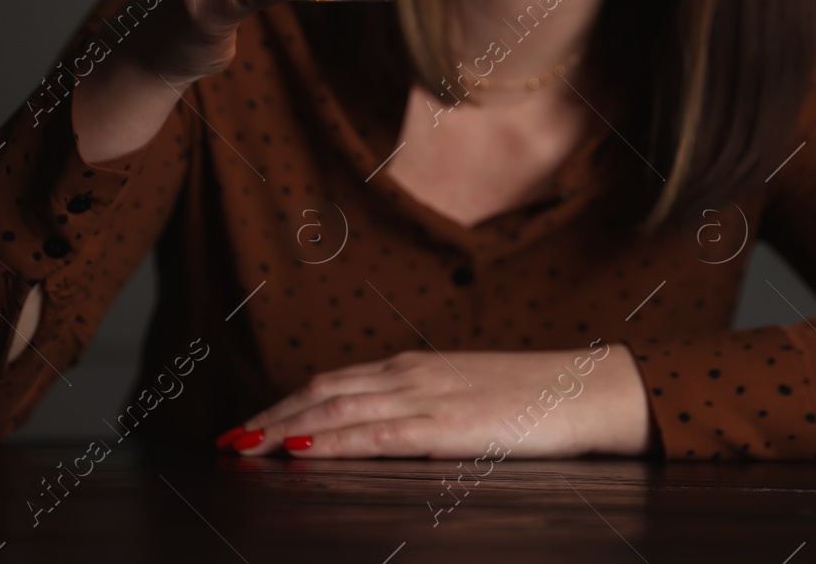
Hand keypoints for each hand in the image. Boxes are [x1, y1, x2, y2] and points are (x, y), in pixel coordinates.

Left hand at [214, 343, 655, 458]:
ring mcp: (426, 398)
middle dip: (270, 414)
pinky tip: (299, 449)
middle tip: (228, 439)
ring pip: (338, 408)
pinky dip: (330, 440)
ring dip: (284, 426)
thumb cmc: (536, 399)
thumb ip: (430, 408)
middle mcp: (412, 375)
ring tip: (244, 445)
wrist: (588, 391)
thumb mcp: (471, 397)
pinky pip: (373, 434)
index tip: (252, 421)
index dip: (289, 400)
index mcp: (418, 367)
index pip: (337, 380)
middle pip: (324, 390)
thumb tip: (394, 430)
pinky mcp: (445, 427)